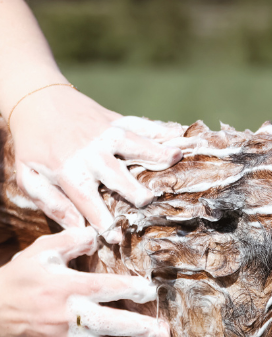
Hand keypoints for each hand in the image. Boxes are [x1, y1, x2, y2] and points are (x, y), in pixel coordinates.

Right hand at [0, 228, 169, 336]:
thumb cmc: (19, 279)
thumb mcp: (41, 252)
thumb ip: (71, 240)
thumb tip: (97, 232)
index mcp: (68, 288)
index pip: (106, 289)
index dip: (131, 289)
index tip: (152, 291)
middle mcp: (71, 316)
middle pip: (110, 324)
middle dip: (139, 329)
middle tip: (164, 334)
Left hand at [9, 86, 182, 231]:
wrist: (35, 99)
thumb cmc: (34, 144)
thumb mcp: (27, 175)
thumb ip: (49, 201)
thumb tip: (75, 224)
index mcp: (69, 170)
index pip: (88, 202)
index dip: (102, 221)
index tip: (115, 237)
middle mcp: (91, 152)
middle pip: (116, 174)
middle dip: (132, 189)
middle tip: (147, 201)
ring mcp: (106, 134)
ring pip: (134, 144)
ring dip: (155, 152)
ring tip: (176, 157)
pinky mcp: (116, 120)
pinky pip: (142, 124)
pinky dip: (162, 129)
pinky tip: (179, 134)